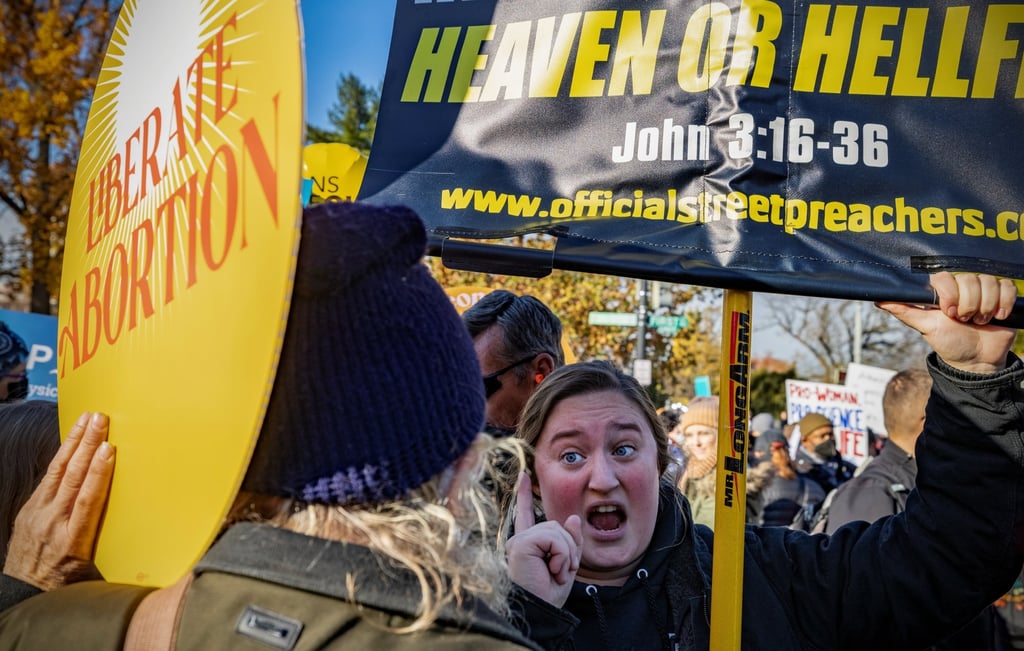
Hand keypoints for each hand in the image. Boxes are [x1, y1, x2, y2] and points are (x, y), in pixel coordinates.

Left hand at [3, 412, 114, 589]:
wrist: (20, 593)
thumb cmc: (62, 585)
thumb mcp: (90, 573)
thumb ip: (110, 547)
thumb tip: (144, 532)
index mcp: (71, 541)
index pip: (87, 499)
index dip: (98, 472)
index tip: (109, 449)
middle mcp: (52, 523)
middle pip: (72, 477)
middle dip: (87, 445)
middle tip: (99, 420)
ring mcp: (36, 514)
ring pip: (57, 472)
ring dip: (73, 443)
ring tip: (86, 420)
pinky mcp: (28, 509)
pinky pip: (47, 478)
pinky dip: (61, 457)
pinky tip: (71, 443)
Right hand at [506, 471, 581, 607]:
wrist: (541, 611)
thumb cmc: (549, 594)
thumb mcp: (567, 564)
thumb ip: (570, 541)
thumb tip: (572, 519)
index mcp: (529, 544)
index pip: (527, 514)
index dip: (525, 495)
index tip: (523, 476)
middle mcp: (521, 539)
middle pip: (557, 526)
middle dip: (569, 549)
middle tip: (560, 573)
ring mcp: (520, 541)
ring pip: (557, 530)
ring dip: (566, 555)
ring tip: (556, 573)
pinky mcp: (522, 544)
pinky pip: (554, 538)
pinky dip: (561, 555)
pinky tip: (553, 571)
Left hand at [876, 272, 1017, 373]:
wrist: (976, 360)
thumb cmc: (948, 342)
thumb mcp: (925, 327)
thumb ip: (904, 311)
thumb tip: (877, 299)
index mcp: (944, 290)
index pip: (946, 276)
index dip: (950, 293)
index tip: (949, 313)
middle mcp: (964, 286)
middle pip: (969, 279)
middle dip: (968, 305)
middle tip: (964, 320)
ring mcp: (984, 290)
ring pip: (989, 283)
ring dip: (985, 307)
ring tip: (979, 321)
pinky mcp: (1004, 295)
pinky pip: (1008, 287)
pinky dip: (1004, 304)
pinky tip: (998, 317)